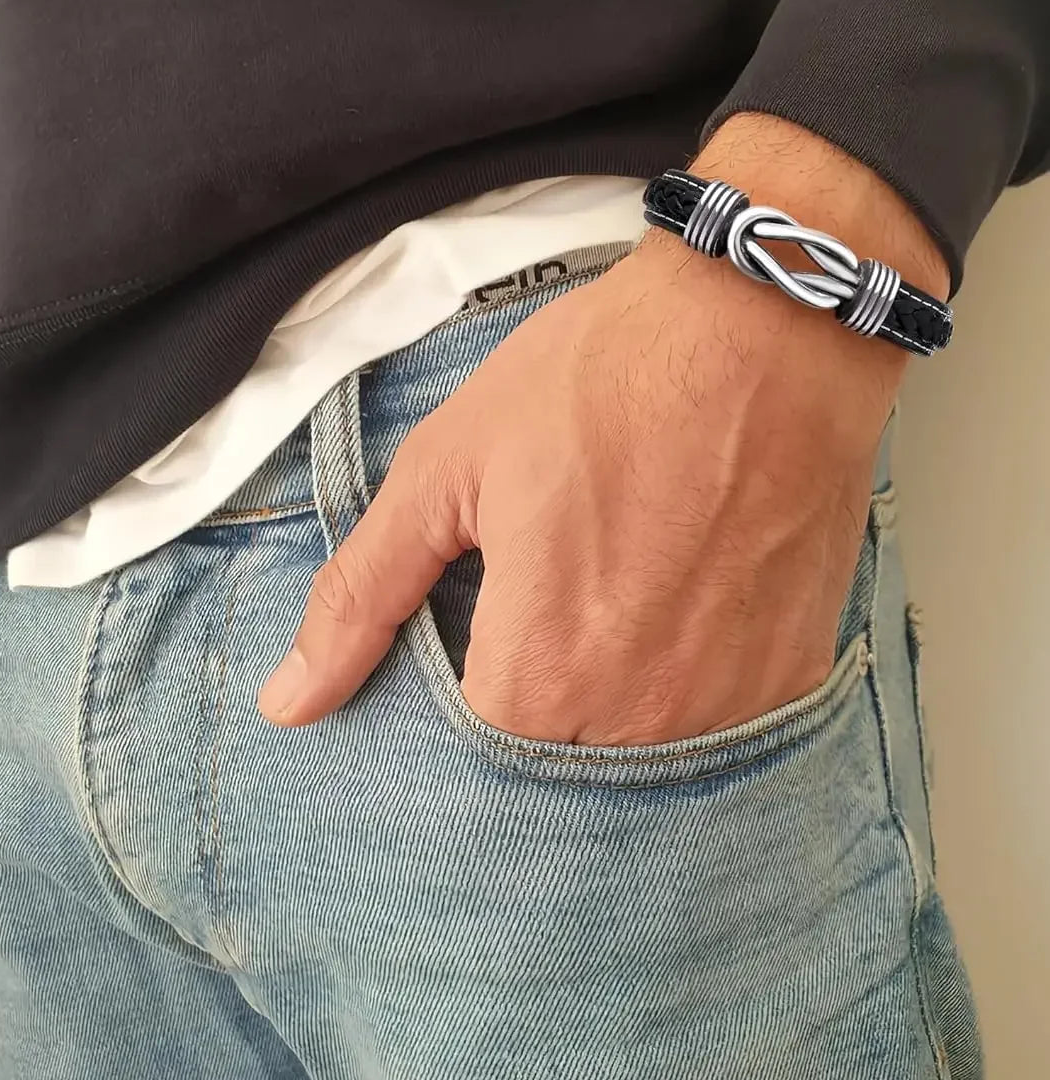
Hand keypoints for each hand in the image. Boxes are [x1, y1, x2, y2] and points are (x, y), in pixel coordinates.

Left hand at [259, 116, 948, 743]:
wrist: (762, 321)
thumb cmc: (597, 381)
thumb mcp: (447, 470)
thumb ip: (363, 596)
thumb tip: (287, 705)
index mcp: (537, 677)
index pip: (467, 751)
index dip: (465, 681)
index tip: (483, 619)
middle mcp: (637, 720)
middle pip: (554, 757)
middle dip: (538, 689)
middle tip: (560, 585)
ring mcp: (727, 708)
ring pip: (636, 749)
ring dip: (615, 693)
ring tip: (622, 586)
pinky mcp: (792, 676)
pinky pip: (717, 723)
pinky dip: (689, 678)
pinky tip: (684, 596)